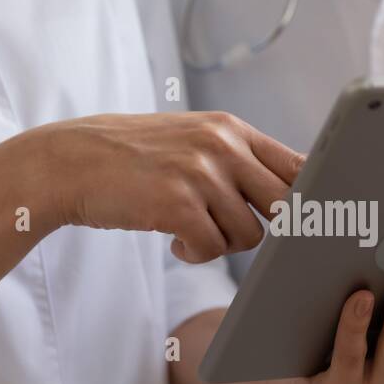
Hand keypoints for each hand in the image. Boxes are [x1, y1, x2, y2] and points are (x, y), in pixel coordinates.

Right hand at [34, 111, 304, 262]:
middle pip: (285, 206)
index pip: (299, 165)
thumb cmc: (134, 159)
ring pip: (249, 236)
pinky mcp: (176, 204)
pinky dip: (194, 254)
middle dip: (266, 229)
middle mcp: (222, 146)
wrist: (69, 162)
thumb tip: (294, 197)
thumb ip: (238, 160)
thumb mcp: (192, 141)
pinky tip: (174, 241)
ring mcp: (200, 174)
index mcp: (231, 130)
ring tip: (189, 228)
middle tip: (232, 229)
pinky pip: (211, 249)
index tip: (314, 223)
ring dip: (221, 243)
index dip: (313, 200)